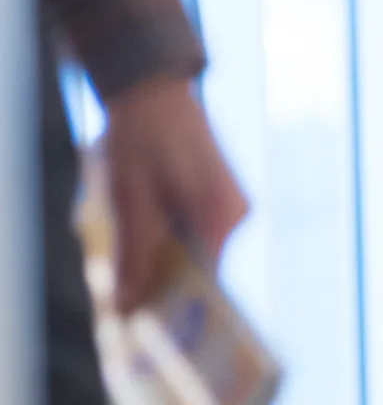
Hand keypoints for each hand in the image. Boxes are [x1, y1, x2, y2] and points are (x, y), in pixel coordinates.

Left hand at [101, 76, 248, 312]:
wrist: (152, 89)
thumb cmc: (141, 139)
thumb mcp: (129, 200)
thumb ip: (134, 254)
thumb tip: (129, 305)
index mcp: (220, 220)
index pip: (203, 282)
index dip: (173, 301)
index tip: (145, 315)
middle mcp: (235, 216)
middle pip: (199, 266)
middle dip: (162, 272)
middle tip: (124, 270)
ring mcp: (232, 205)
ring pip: (195, 247)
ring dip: (163, 247)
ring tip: (131, 224)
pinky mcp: (222, 195)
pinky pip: (196, 228)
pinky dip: (170, 229)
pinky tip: (146, 210)